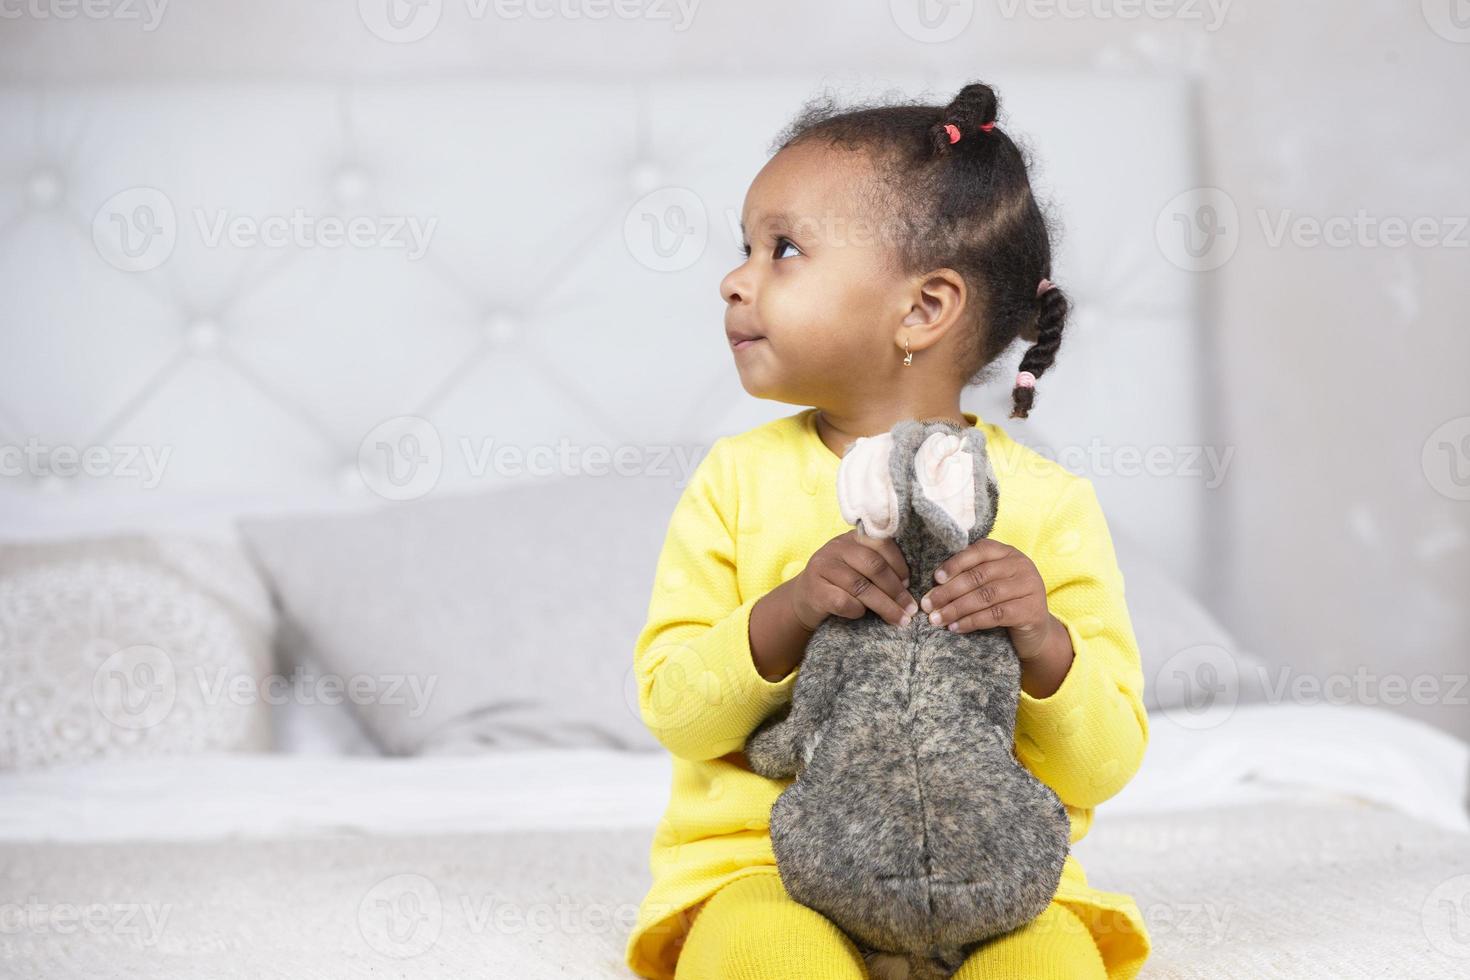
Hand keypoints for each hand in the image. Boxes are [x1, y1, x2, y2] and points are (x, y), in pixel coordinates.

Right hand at [788, 529, 917, 630]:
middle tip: (910, 608)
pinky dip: (858, 611)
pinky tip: (862, 615)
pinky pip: (844, 602)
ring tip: (900, 619)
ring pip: (861, 586)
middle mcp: (836, 547)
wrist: (803, 599)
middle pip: (874, 566)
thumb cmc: (839, 584)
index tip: (909, 584)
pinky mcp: (815, 590)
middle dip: (896, 590)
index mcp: (852, 538)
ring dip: (885, 606)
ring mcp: (823, 567)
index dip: (899, 564)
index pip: (881, 543)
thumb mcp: (857, 567)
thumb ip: (878, 566)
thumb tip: (909, 585)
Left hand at [919, 539, 1057, 661]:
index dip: (955, 563)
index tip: (935, 578)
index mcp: (1008, 553)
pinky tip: (955, 627)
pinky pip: (995, 615)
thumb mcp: (991, 583)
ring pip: (985, 596)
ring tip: (936, 619)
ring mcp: (1030, 587)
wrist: (1035, 631)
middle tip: (928, 604)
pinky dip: (971, 622)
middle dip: (949, 591)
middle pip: (978, 576)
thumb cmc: (1005, 603)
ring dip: (956, 609)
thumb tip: (934, 584)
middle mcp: (1021, 566)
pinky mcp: (1031, 610)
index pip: (979, 551)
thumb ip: (971, 576)